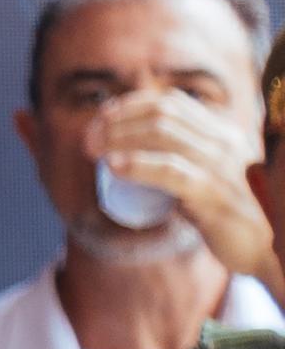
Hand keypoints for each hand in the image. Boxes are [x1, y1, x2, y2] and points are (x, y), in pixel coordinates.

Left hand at [91, 91, 279, 284]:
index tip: (100, 119)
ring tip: (93, 151)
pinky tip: (113, 167)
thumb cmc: (221, 213)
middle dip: (117, 121)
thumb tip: (125, 152)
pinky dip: (138, 164)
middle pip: (162, 113)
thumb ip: (177, 161)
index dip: (130, 105)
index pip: (172, 102)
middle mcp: (223, 142)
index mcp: (221, 133)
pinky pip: (172, 171)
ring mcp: (220, 165)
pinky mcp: (213, 193)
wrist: (259, 246)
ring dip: (119, 138)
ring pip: (163, 133)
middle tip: (89, 141)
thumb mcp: (201, 177)